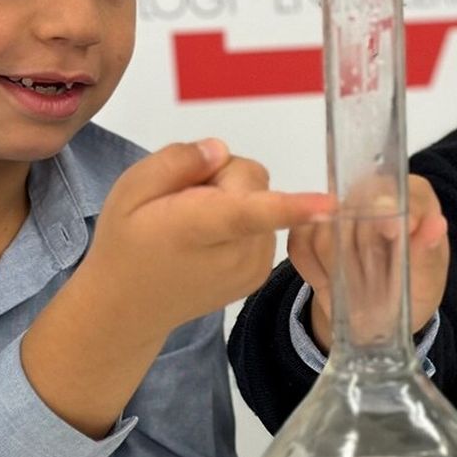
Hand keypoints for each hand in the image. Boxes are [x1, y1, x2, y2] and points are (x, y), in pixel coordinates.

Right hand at [84, 138, 333, 335]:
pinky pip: (264, 220)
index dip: (291, 206)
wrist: (128, 306)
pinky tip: (208, 237)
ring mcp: (251, 267)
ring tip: (192, 222)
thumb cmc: (126, 242)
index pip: (248, 213)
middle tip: (183, 199)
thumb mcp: (129, 189)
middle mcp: (233, 254)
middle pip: (253, 179)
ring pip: (261, 196)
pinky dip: (240, 220)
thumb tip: (220, 151)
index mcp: (197, 229)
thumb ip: (176, 160)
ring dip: (232, 198)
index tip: (330, 206)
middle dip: (222, 176)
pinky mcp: (259, 273)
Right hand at [288, 173, 448, 351]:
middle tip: (378, 278)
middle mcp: (371, 193)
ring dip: (340, 267)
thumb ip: (428, 252)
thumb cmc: (415, 286)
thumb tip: (436, 226)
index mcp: (410, 195)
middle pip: (352, 209)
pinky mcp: (308, 230)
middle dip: (363, 251)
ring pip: (324, 232)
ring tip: (361, 284)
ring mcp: (336, 209)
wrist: (384, 313)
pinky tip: (335, 284)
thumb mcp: (429, 277)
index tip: (391, 234)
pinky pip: (300, 247)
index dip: (389, 208)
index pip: (394, 188)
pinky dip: (316, 272)